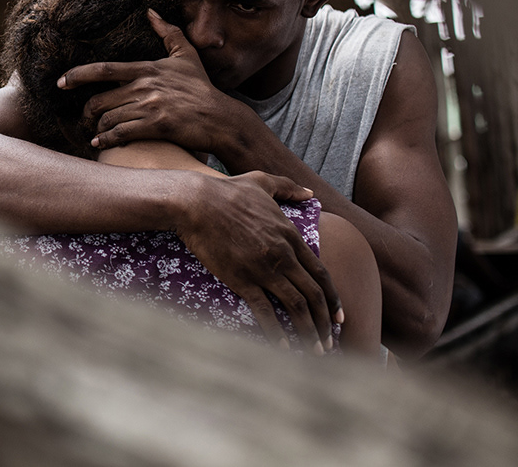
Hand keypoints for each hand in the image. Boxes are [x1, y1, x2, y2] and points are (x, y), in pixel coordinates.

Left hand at [59, 10, 239, 153]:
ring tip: (96, 133)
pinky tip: (100, 144)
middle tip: (84, 118)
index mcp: (146, 69)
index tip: (61, 82)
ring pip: (108, 118)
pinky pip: (121, 133)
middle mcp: (145, 86)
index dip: (77, 75)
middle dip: (86, 111)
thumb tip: (150, 12)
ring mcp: (150, 107)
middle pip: (99, 99)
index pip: (103, 70)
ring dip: (97, 128)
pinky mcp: (157, 126)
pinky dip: (106, 140)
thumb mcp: (187, 56)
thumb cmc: (202, 88)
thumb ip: (168, 33)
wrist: (222, 119)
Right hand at [174, 170, 342, 351]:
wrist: (196, 202)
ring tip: (315, 351)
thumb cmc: (227, 191)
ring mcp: (263, 270)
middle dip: (325, 324)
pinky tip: (284, 348)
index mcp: (291, 236)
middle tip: (330, 344)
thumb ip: (288, 188)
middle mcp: (283, 256)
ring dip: (310, 333)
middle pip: (314, 296)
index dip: (333, 299)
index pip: (322, 274)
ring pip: (297, 307)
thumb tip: (310, 192)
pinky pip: (265, 312)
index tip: (339, 319)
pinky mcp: (241, 280)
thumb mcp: (262, 182)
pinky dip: (278, 333)